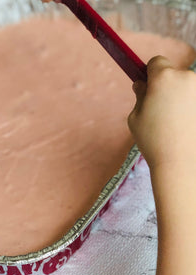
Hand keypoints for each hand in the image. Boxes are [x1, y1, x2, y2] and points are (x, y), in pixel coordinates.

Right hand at [128, 56, 195, 172]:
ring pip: (186, 87)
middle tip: (159, 111)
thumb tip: (142, 84)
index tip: (148, 85)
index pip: (156, 61)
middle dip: (166, 87)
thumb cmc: (153, 140)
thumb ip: (140, 96)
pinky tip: (185, 126)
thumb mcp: (135, 118)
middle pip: (173, 74)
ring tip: (174, 123)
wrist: (181, 162)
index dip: (149, 72)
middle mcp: (186, 77)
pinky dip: (189, 108)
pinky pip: (193, 100)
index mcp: (163, 78)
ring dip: (180, 98)